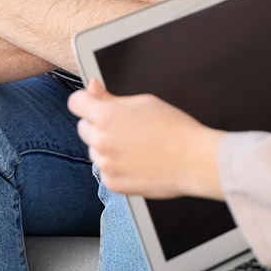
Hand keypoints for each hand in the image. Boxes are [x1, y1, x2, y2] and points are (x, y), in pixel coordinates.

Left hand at [68, 78, 225, 199]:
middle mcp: (102, 141)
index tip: (93, 104)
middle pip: (83, 127)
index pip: (76, 102)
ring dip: (106, 146)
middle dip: (98, 124)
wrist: (195, 160)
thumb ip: (110, 97)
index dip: (86, 100)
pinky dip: (116, 166)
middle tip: (125, 127)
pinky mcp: (113, 183)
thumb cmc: (174, 128)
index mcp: (107, 116)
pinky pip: (105, 170)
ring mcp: (106, 164)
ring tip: (135, 146)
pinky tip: (136, 161)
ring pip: (94, 149)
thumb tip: (92, 87)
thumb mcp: (142, 102)